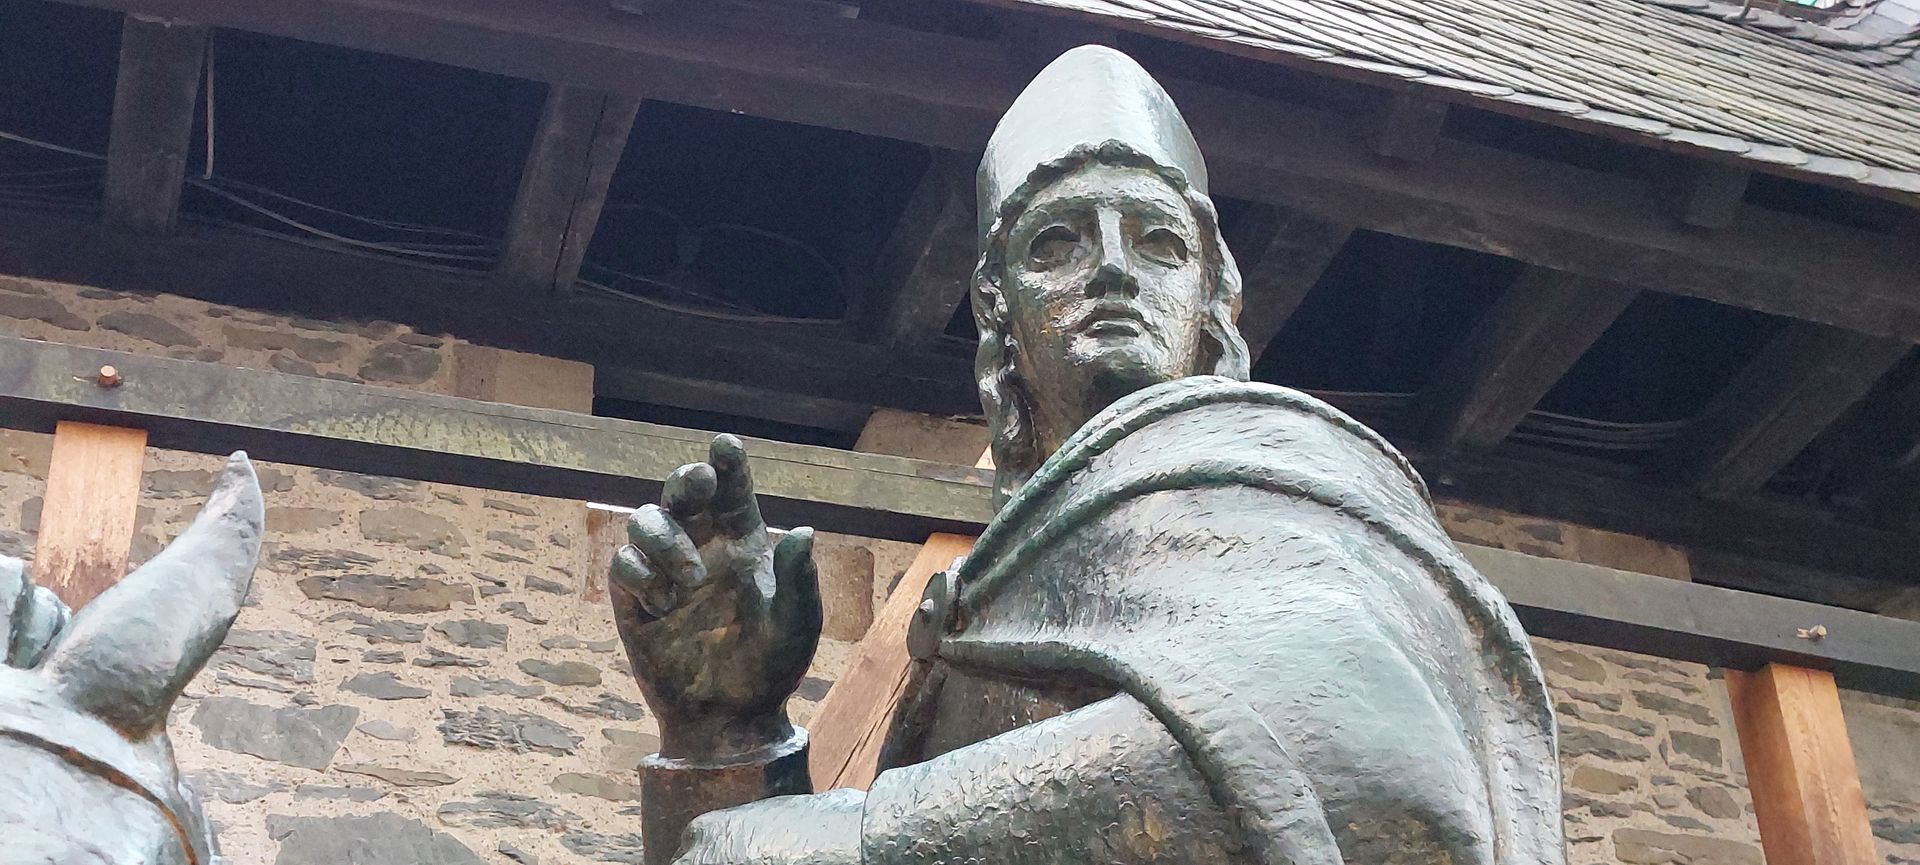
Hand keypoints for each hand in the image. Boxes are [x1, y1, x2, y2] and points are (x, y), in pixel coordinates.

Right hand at [610, 435, 821, 761]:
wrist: (730, 719)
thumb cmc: (771, 668)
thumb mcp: (796, 625)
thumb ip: (798, 581)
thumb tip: (803, 532)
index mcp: (743, 544)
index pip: (734, 491)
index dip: (728, 464)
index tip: (726, 446)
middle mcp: (702, 548)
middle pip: (683, 491)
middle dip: (686, 479)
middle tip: (699, 484)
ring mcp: (665, 572)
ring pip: (646, 520)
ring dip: (665, 537)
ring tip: (691, 578)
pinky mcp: (635, 601)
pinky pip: (623, 565)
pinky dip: (640, 574)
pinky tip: (663, 603)